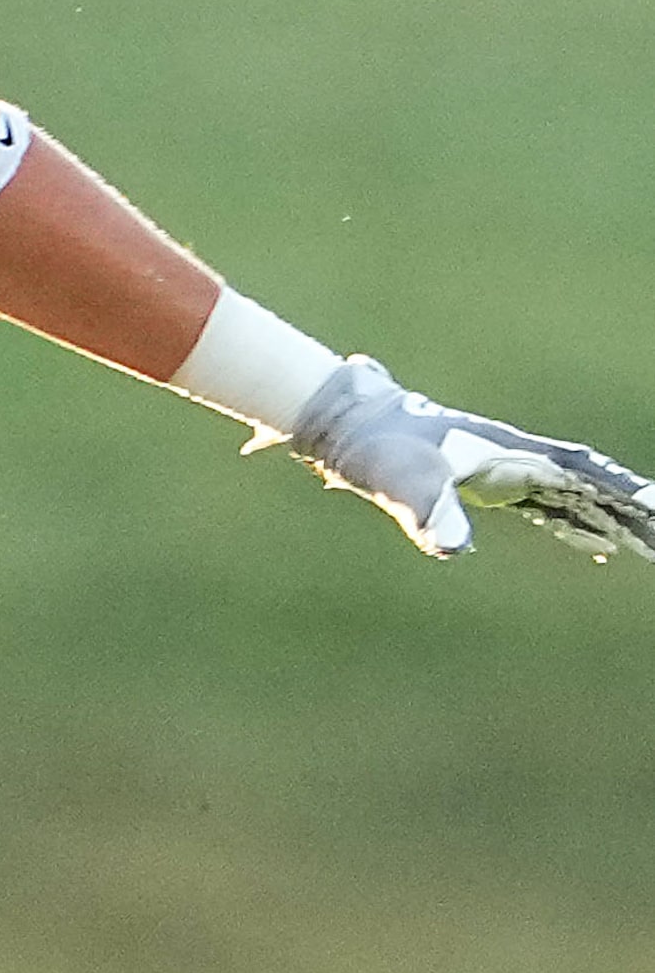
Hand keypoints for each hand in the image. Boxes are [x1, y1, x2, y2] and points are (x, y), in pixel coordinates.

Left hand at [287, 355, 654, 559]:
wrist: (347, 423)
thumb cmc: (378, 448)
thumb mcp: (405, 482)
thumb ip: (430, 512)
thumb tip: (452, 549)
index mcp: (509, 454)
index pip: (581, 471)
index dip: (620, 488)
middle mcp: (515, 458)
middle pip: (589, 485)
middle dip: (630, 510)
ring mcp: (504, 469)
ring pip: (574, 496)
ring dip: (612, 519)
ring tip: (647, 547)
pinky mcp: (487, 484)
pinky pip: (549, 505)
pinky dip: (579, 522)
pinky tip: (595, 543)